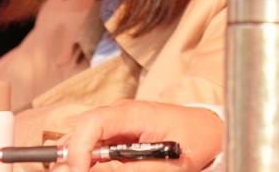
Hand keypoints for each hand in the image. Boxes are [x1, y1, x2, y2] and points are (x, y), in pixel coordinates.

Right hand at [56, 101, 222, 171]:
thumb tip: (91, 170)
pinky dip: (88, 161)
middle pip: (79, 131)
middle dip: (70, 158)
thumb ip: (128, 170)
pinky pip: (92, 146)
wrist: (208, 129)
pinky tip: (92, 167)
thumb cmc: (192, 142)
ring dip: (78, 160)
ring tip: (84, 170)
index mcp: (134, 113)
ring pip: (81, 139)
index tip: (77, 171)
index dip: (78, 148)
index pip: (92, 122)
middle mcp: (120, 113)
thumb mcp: (164, 165)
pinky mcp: (117, 133)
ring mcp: (117, 121)